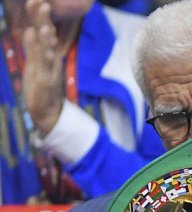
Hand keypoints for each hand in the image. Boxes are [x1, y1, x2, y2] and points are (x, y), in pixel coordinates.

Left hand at [22, 0, 66, 134]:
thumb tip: (30, 31)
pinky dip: (39, 50)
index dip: (39, 16)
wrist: (50, 111)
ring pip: (48, 48)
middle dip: (43, 20)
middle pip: (48, 35)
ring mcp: (50, 67)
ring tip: (44, 23)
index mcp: (48, 53)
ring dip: (46, 35)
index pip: (44, 30)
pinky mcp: (46, 79)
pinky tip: (36, 39)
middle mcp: (51, 57)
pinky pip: (42, 62)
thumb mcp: (36, 64)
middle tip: (41, 3)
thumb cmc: (41, 86)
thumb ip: (33, 47)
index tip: (37, 1)